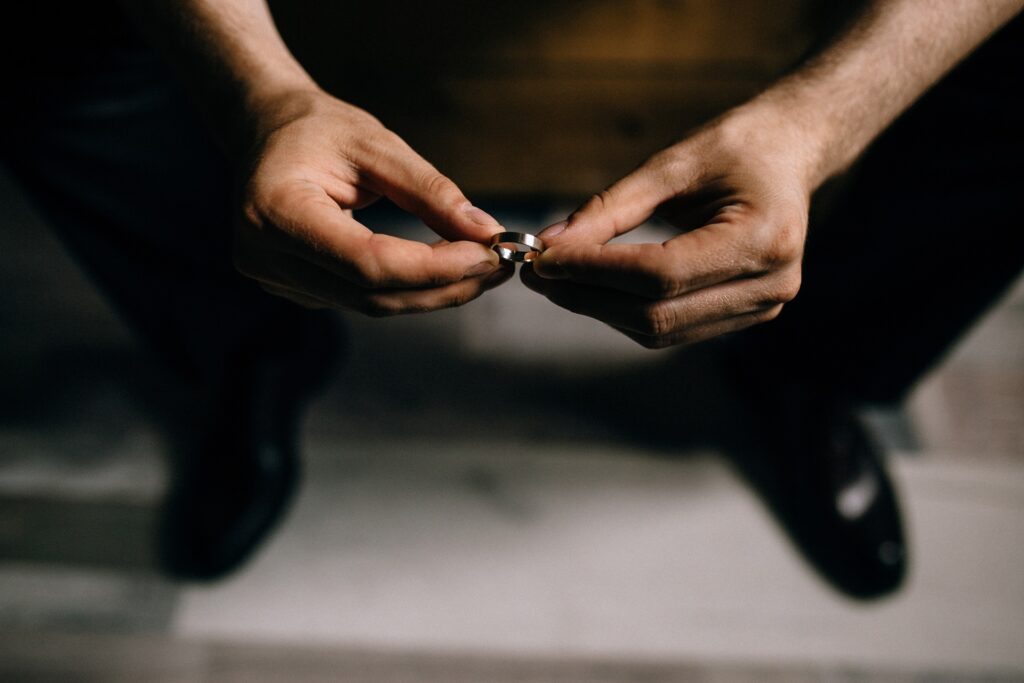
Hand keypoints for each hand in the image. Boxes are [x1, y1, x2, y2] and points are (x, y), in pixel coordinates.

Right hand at [234, 89, 510, 314]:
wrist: (267, 133)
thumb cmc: (319, 129)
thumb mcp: (376, 144)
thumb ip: (430, 191)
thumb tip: (486, 232)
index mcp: (276, 210)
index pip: (366, 261)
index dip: (433, 268)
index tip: (488, 254)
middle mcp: (266, 255)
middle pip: (371, 292)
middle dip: (443, 286)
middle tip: (498, 265)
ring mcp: (275, 279)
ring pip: (371, 303)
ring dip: (433, 293)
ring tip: (483, 268)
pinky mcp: (294, 288)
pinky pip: (361, 298)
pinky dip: (409, 289)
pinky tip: (445, 272)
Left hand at [522, 106, 811, 347]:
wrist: (790, 154)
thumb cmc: (735, 147)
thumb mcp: (672, 163)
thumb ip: (610, 207)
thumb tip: (551, 243)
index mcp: (762, 239)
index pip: (660, 275)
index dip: (595, 271)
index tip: (544, 258)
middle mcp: (770, 285)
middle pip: (656, 314)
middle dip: (587, 296)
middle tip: (537, 273)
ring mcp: (761, 308)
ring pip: (658, 331)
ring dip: (599, 309)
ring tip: (556, 279)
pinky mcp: (744, 316)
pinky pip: (670, 329)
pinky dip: (624, 312)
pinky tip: (592, 288)